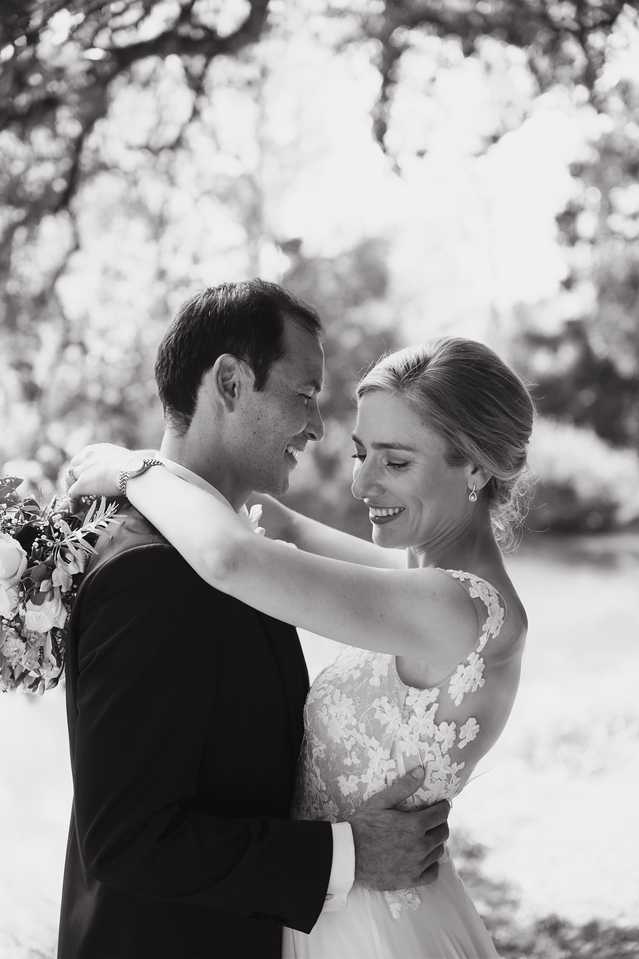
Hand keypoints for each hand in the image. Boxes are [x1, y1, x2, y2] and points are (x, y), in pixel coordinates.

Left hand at [65, 443, 143, 498]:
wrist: (133, 472)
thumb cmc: (136, 467)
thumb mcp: (124, 458)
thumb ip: (117, 462)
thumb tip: (130, 467)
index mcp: (96, 450)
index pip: (81, 458)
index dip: (81, 469)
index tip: (84, 478)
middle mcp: (86, 457)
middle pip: (72, 468)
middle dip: (74, 479)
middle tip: (78, 489)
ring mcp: (83, 471)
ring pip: (70, 481)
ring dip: (72, 489)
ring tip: (77, 500)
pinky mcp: (82, 484)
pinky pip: (71, 494)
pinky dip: (73, 502)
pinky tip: (76, 508)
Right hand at [348, 768, 449, 890]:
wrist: (348, 855)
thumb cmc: (362, 825)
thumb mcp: (380, 801)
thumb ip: (403, 786)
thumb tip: (421, 770)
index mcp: (415, 825)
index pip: (442, 814)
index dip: (443, 807)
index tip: (440, 805)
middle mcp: (420, 846)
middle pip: (443, 833)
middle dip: (440, 823)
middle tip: (432, 820)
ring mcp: (416, 865)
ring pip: (439, 852)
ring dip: (435, 842)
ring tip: (425, 837)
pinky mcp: (410, 880)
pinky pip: (433, 873)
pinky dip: (432, 865)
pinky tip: (424, 858)